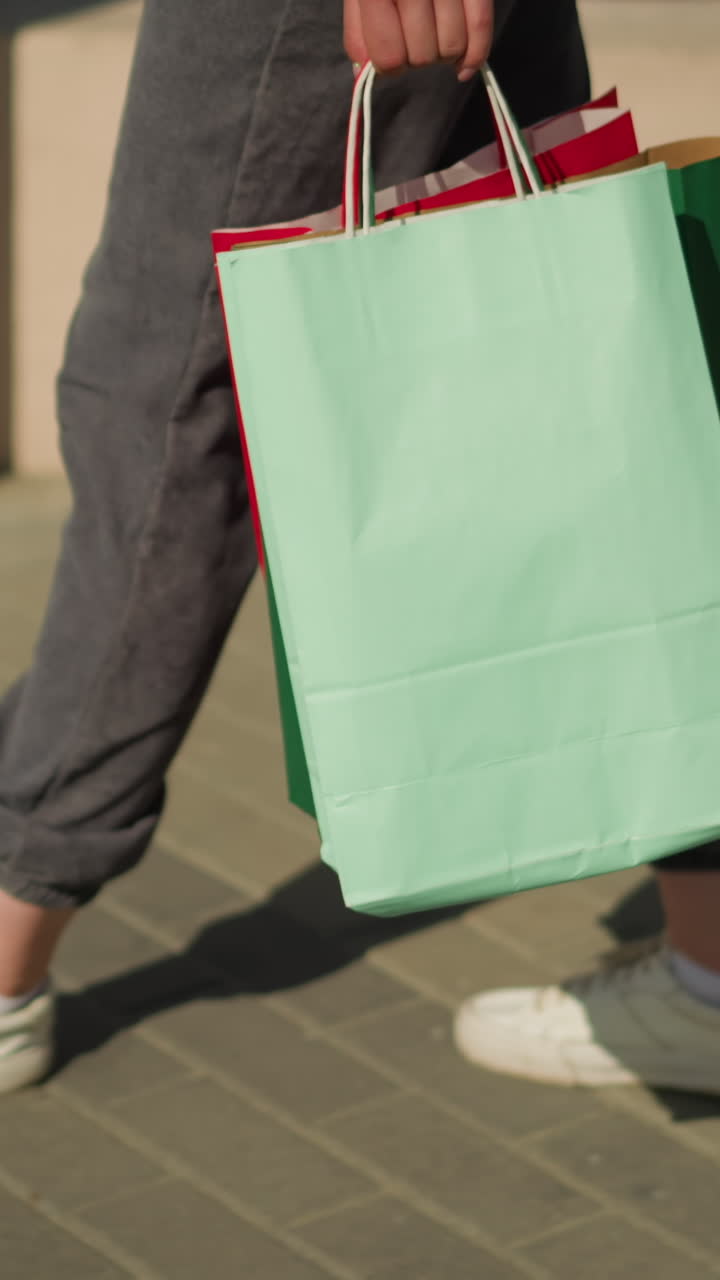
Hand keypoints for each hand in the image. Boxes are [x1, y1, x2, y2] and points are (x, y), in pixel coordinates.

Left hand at [344, 0, 493, 80]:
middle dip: (417, 58)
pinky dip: (475, 55)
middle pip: (423, 56)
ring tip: (435, 35)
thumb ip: (358, 30)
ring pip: (452, 46)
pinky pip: (481, 26)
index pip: (390, 56)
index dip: (390, 66)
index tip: (391, 57)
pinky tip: (464, 67)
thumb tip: (364, 72)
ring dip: (444, 54)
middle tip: (413, 38)